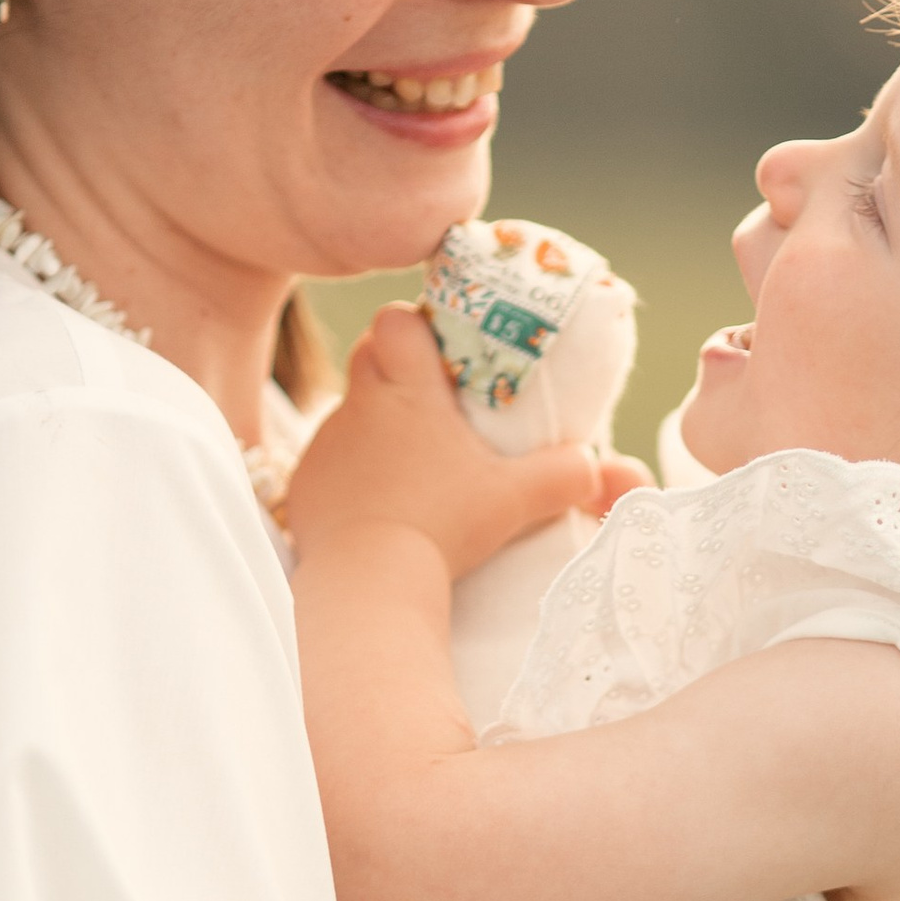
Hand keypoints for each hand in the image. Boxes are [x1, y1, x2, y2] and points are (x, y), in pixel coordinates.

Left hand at [284, 305, 644, 578]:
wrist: (369, 581)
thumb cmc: (444, 528)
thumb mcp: (516, 500)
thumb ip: (563, 476)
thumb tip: (595, 466)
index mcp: (408, 391)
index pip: (394, 319)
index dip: (415, 326)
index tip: (441, 351)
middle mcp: (359, 407)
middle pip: (367, 355)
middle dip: (396, 370)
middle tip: (434, 407)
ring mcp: (326, 446)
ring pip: (349, 414)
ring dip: (376, 429)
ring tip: (411, 469)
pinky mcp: (305, 488)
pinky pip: (328, 466)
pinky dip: (351, 479)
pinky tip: (377, 509)